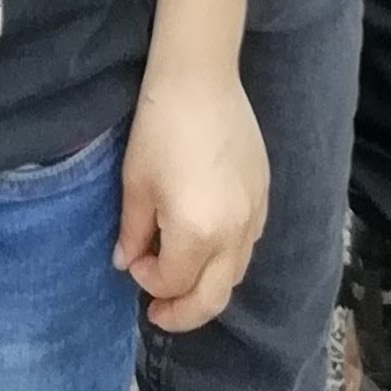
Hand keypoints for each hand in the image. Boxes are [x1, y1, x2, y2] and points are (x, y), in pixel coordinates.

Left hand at [117, 61, 269, 330]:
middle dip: (184, 312)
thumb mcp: (136, 183)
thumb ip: (133, 232)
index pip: (173, 282)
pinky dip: (227, 258)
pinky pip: (249, 243)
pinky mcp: (264, 194)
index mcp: (197, 232)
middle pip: (213, 297)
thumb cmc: (160, 127)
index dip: (148, 281)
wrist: (200, 78)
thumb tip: (126, 263)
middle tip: (159, 312)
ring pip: (236, 273)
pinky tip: (208, 243)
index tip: (133, 262)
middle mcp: (233, 232)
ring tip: (183, 279)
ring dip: (208, 286)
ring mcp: (255, 213)